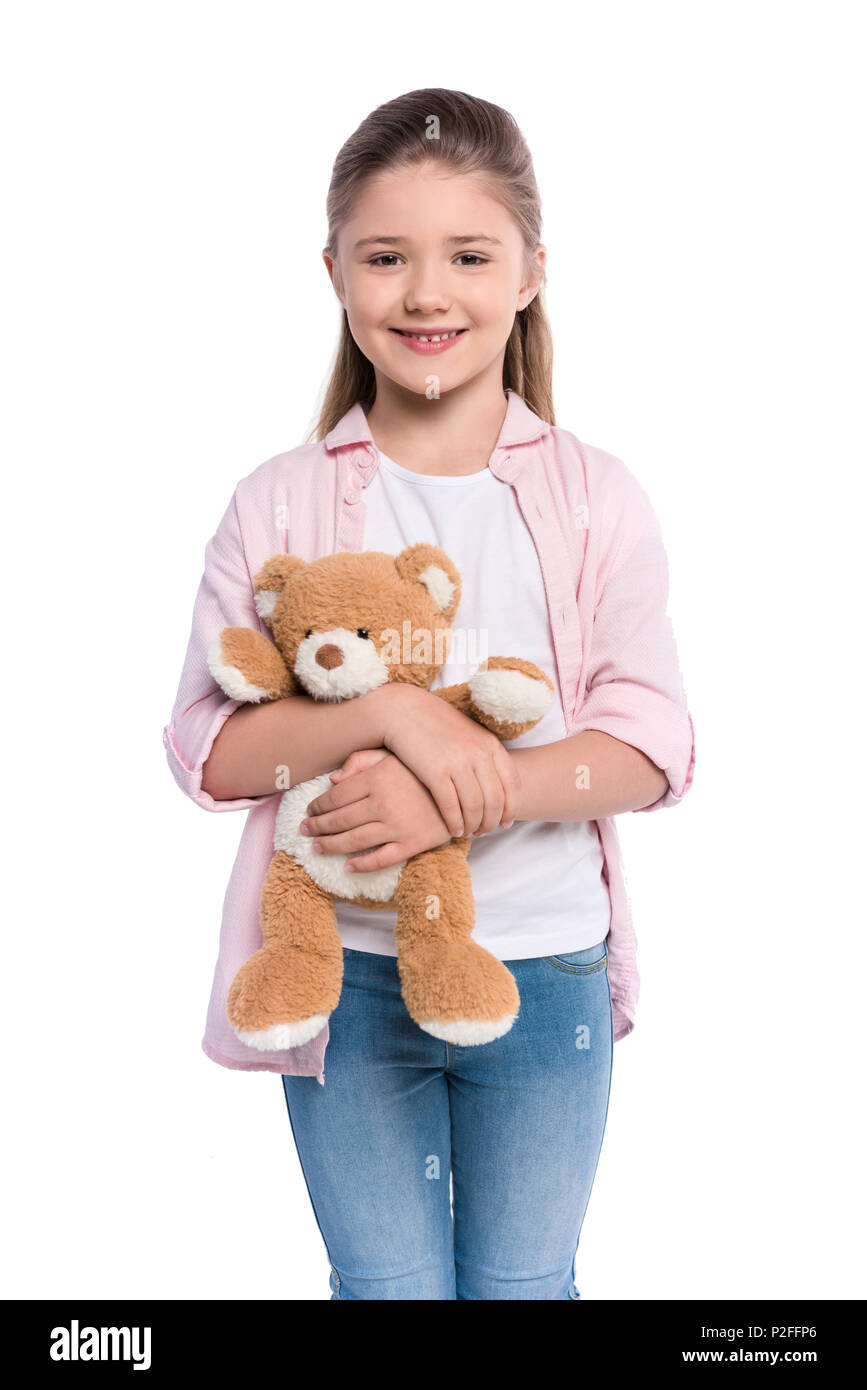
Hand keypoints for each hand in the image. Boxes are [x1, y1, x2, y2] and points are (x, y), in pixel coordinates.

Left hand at [299, 746, 454, 872]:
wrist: (465, 788)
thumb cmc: (426, 769)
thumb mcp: (394, 756)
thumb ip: (363, 761)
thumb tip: (334, 779)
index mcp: (377, 779)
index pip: (336, 796)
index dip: (318, 805)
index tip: (309, 810)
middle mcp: (383, 803)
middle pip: (340, 820)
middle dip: (318, 827)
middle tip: (305, 831)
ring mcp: (397, 826)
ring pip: (354, 841)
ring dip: (331, 846)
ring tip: (318, 848)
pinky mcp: (412, 844)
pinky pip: (380, 858)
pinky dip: (362, 864)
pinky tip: (349, 866)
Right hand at [372, 683, 520, 837]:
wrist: (402, 711)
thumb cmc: (434, 724)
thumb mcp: (467, 733)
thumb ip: (483, 754)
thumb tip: (495, 781)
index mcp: (490, 744)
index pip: (512, 784)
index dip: (511, 808)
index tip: (505, 823)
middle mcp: (478, 754)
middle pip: (495, 800)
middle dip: (492, 822)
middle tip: (484, 832)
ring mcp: (457, 763)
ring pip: (475, 807)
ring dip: (473, 825)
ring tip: (468, 832)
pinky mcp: (435, 772)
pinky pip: (451, 806)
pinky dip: (455, 822)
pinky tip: (453, 830)